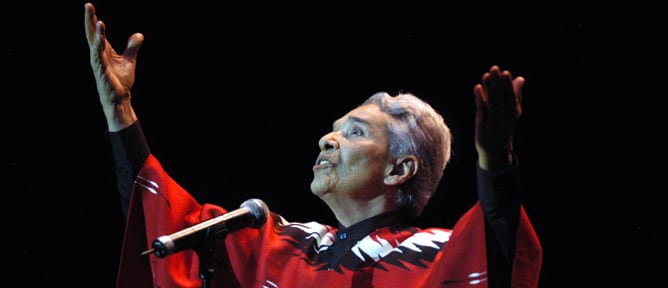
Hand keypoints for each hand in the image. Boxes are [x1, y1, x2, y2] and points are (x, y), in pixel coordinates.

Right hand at [84, 2, 142, 131]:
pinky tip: (100, 38)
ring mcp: (98, 62)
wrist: (120, 98)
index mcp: (103, 51)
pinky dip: (99, 46)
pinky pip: (99, 56)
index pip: (96, 32)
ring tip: (97, 19)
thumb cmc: (121, 81)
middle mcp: (98, 54)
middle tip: (87, 5)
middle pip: (92, 33)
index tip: (90, 6)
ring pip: (95, 44)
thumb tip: (139, 34)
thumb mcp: (129, 60)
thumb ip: (132, 47)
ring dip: (96, 32)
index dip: (93, 19)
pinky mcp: (101, 70)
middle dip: (90, 19)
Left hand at [473, 65, 522, 169]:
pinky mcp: (482, 127)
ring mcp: (494, 124)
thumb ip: (515, 95)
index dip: (508, 86)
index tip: (506, 73)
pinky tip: (477, 87)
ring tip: (486, 75)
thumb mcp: (512, 112)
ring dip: (489, 89)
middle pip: (502, 99)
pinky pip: (482, 112)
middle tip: (494, 69)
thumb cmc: (503, 127)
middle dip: (498, 84)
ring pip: (492, 104)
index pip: (511, 98)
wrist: (495, 151)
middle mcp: (505, 119)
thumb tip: (520, 78)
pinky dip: (480, 99)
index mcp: (513, 114)